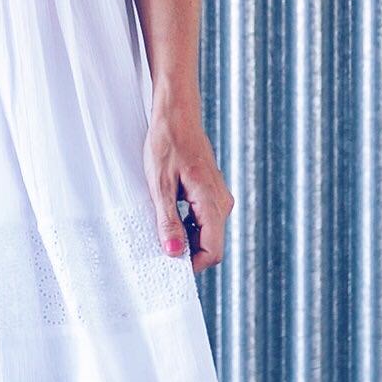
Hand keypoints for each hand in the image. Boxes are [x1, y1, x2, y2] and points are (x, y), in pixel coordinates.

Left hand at [145, 110, 230, 269]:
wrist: (177, 114)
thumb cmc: (167, 143)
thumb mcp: (160, 185)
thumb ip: (168, 220)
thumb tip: (174, 251)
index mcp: (212, 203)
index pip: (213, 251)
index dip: (192, 265)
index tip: (169, 267)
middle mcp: (222, 203)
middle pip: (211, 245)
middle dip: (188, 253)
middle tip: (159, 250)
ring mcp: (218, 197)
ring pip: (207, 233)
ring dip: (187, 238)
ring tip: (161, 232)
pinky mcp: (211, 192)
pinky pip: (204, 220)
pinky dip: (188, 225)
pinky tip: (168, 218)